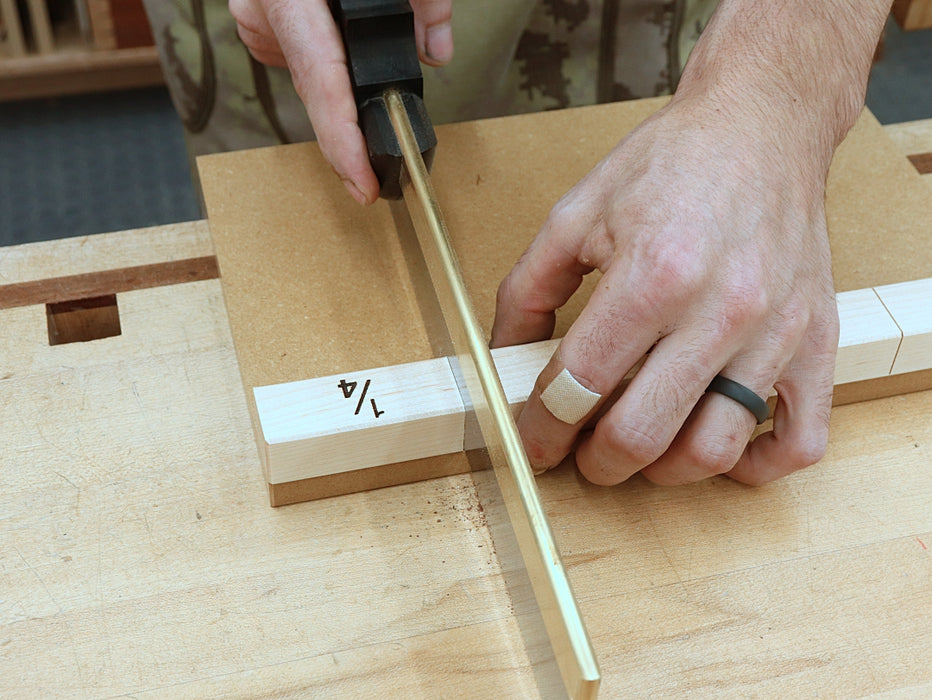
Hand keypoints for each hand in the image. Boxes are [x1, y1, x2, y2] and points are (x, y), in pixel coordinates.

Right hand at [229, 0, 453, 203]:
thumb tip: (437, 50)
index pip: (323, 84)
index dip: (344, 145)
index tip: (363, 184)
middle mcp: (265, 9)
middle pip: (319, 88)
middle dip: (351, 124)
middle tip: (371, 165)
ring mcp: (254, 15)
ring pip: (310, 72)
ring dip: (342, 76)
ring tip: (360, 45)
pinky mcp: (256, 16)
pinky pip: (296, 53)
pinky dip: (326, 57)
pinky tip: (337, 36)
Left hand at [491, 93, 839, 486]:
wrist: (763, 126)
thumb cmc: (673, 163)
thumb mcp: (577, 212)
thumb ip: (529, 289)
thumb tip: (504, 356)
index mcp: (652, 274)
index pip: (580, 385)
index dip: (543, 428)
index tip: (536, 438)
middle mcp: (721, 311)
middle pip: (642, 435)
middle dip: (594, 461)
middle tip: (582, 450)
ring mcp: (777, 334)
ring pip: (713, 451)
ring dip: (663, 469)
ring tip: (642, 444)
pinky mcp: (818, 343)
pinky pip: (800, 442)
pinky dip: (755, 466)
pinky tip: (717, 443)